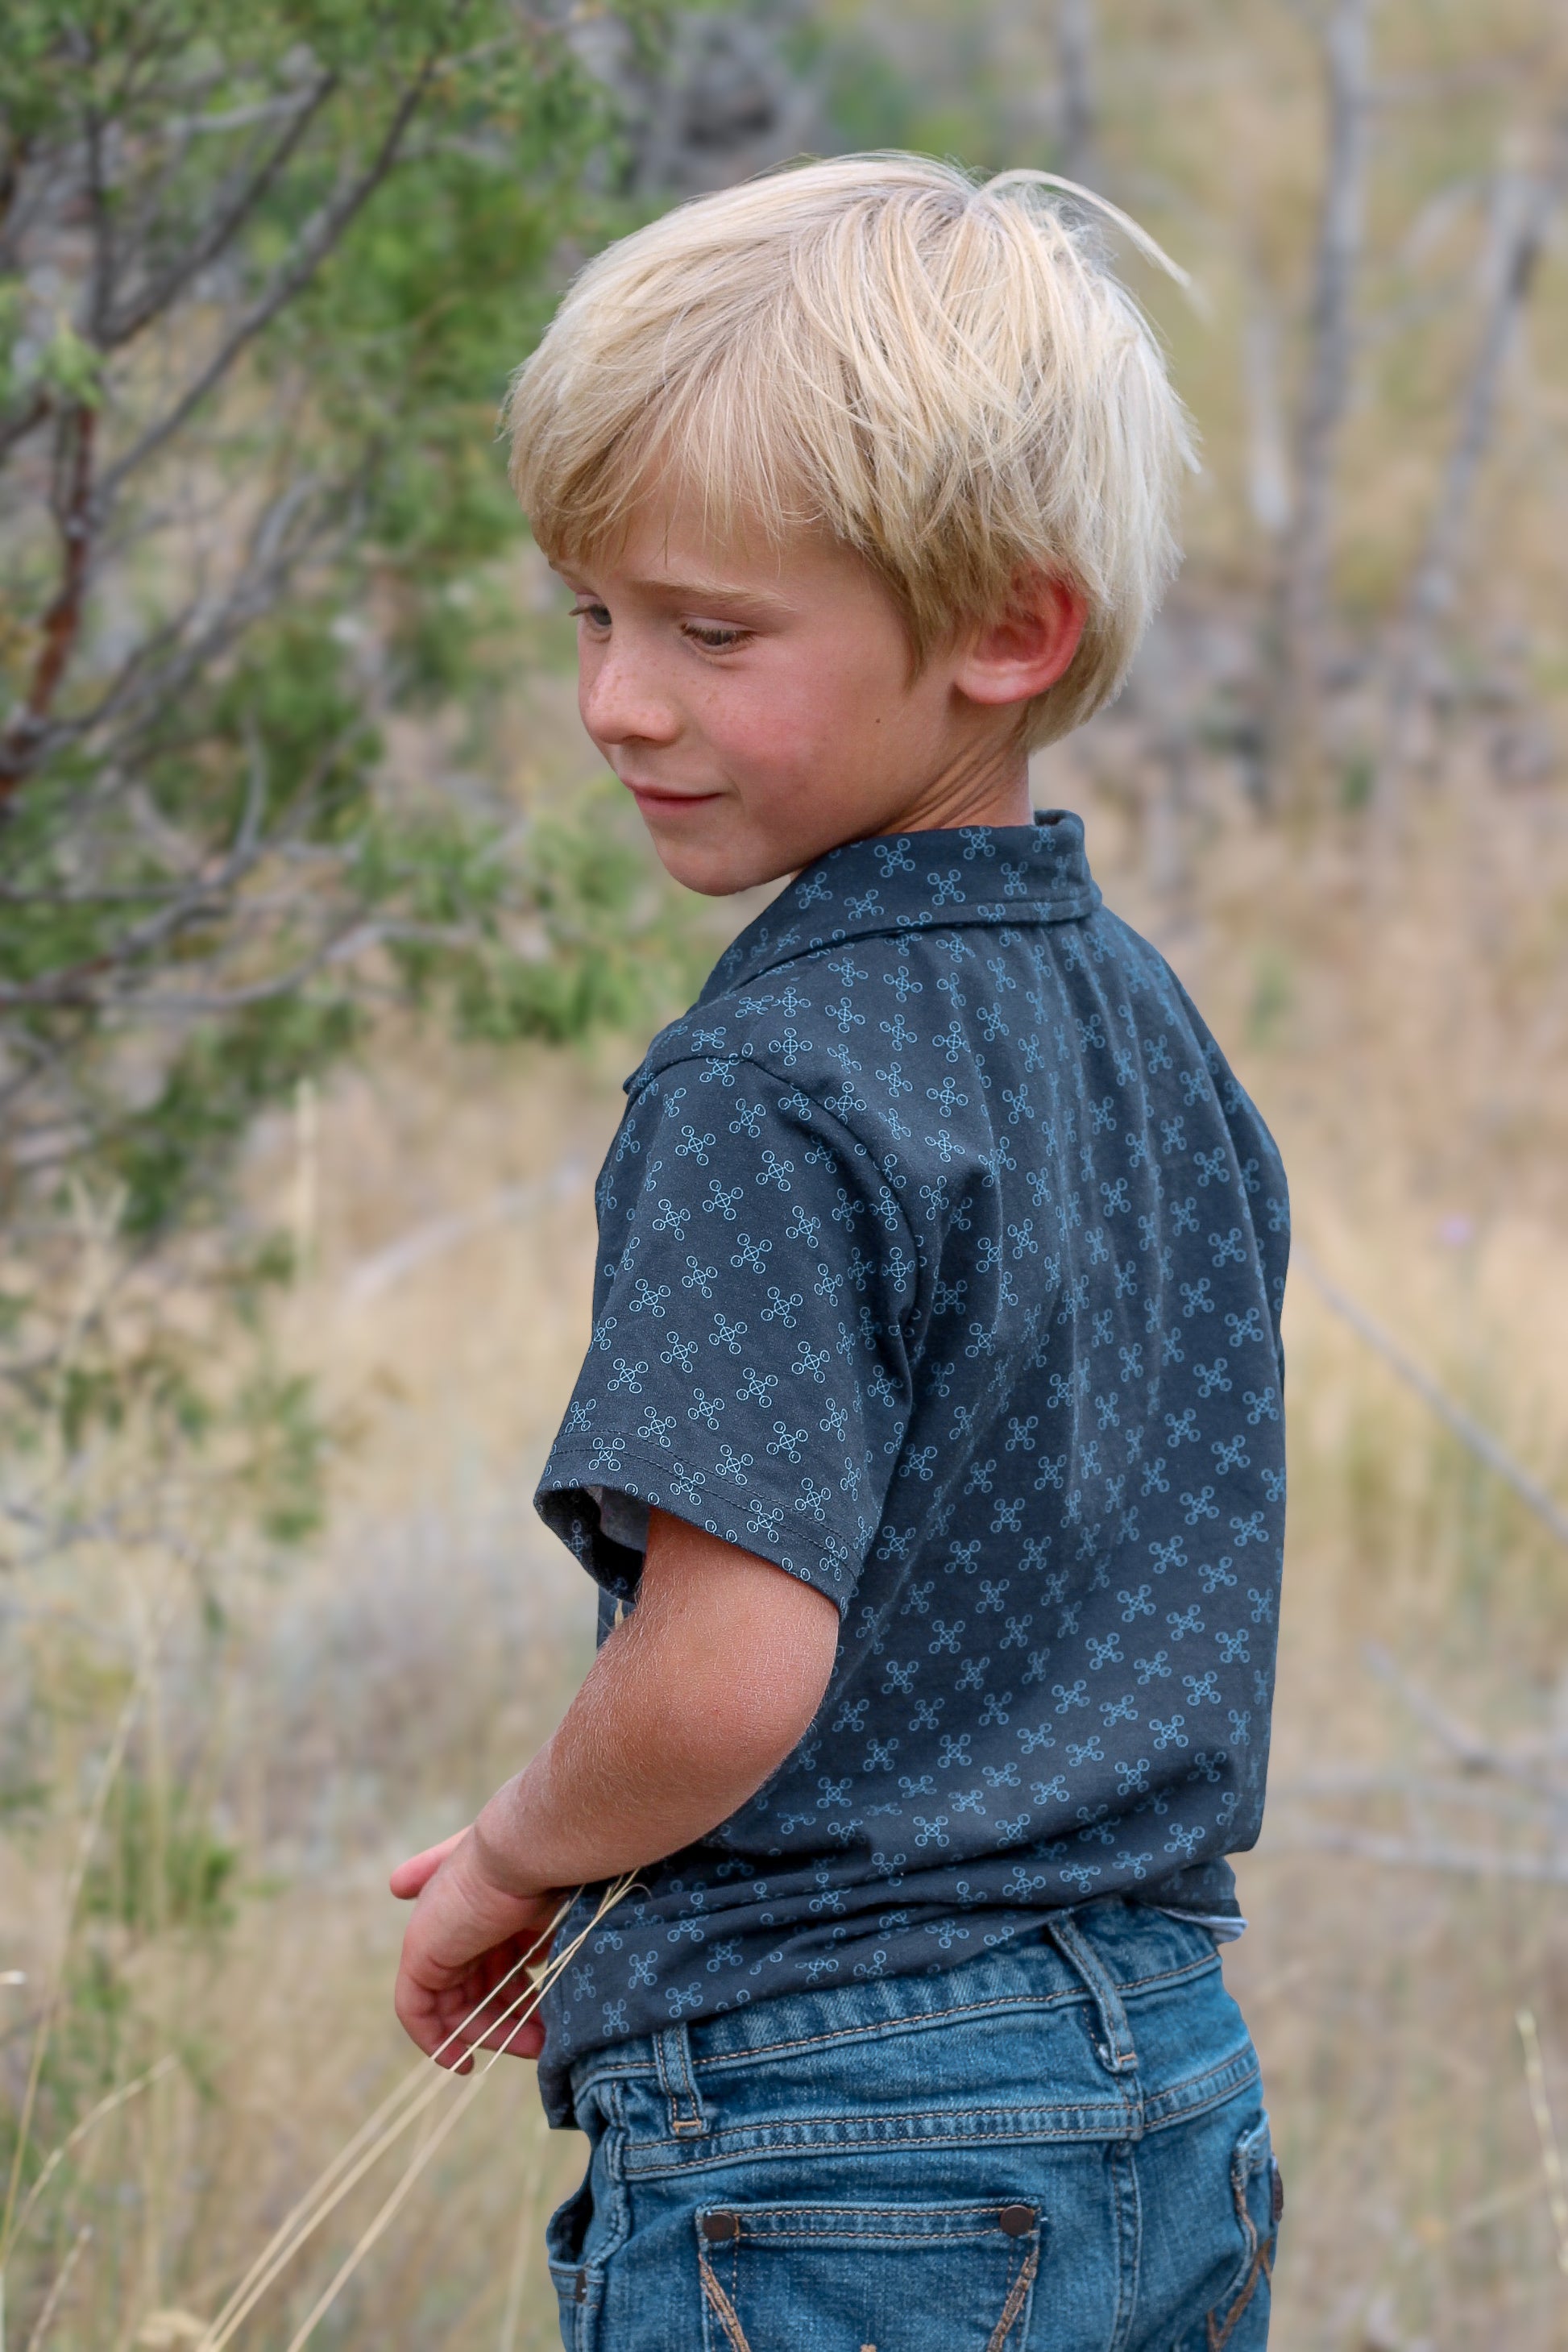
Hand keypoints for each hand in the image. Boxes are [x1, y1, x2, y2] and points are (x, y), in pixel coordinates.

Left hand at [391, 1829, 559, 2066]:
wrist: (529, 1851)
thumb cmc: (551, 1871)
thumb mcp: (550, 1908)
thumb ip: (540, 1935)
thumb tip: (535, 1961)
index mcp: (485, 1903)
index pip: (489, 1956)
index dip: (504, 1987)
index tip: (532, 2015)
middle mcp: (456, 1917)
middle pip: (478, 1984)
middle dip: (510, 2018)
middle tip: (543, 2041)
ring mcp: (435, 1935)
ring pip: (457, 2003)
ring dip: (493, 2033)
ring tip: (535, 2047)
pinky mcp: (420, 1955)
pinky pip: (416, 2010)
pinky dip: (437, 2040)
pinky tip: (464, 2062)